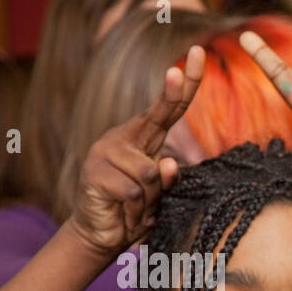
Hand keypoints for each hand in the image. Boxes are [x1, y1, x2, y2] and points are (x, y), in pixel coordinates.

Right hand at [66, 45, 204, 255]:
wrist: (102, 235)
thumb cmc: (136, 212)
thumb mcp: (161, 198)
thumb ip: (169, 181)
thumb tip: (168, 162)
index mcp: (145, 139)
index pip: (168, 110)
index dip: (183, 85)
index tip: (196, 56)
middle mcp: (125, 139)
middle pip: (158, 115)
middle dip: (174, 91)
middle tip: (184, 65)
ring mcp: (107, 151)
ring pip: (151, 173)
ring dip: (151, 200)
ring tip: (136, 208)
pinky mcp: (95, 171)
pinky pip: (134, 192)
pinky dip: (136, 211)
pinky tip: (124, 214)